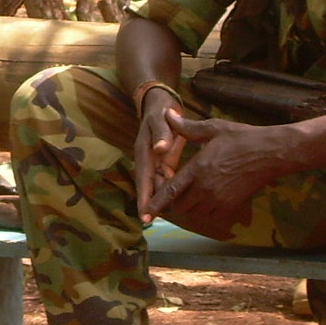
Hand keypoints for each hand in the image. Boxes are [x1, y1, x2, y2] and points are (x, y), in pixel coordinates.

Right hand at [133, 90, 191, 222]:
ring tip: (173, 216)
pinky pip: (167, 179)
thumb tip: (159, 149)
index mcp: (145, 152)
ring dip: (164, 198)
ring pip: (159, 184)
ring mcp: (156, 161)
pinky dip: (172, 189)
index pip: (144, 179)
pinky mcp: (164, 161)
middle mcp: (148, 160)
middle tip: (161, 221)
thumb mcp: (161, 119)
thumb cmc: (161, 110)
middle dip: (155, 204)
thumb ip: (162, 133)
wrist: (161, 103)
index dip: (145, 198)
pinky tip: (181, 201)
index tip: (146, 216)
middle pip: (151, 186)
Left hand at [139, 112, 285, 230]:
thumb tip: (168, 115)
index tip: (145, 212)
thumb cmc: (242, 138)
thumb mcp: (213, 128)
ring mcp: (220, 199)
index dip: (156, 203)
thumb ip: (187, 127)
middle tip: (173, 193)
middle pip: (180, 206)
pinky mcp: (232, 205)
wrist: (271, 153)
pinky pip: (211, 215)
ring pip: (195, 212)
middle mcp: (206, 188)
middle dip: (173, 203)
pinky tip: (206, 199)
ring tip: (189, 195)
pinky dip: (205, 211)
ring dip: (188, 207)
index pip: (170, 191)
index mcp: (198, 169)